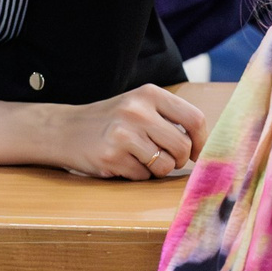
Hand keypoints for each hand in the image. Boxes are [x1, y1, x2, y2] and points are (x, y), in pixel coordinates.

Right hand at [57, 85, 207, 179]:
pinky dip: (137, 175)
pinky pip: (143, 176)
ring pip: (165, 165)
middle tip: (165, 159)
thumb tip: (206, 146)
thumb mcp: (139, 106)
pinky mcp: (111, 156)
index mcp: (149, 94)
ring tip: (138, 158)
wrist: (65, 130)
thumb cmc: (111, 122)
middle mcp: (137, 111)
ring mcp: (123, 134)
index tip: (196, 153)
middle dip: (179, 160)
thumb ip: (170, 119)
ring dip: (156, 169)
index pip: (195, 119)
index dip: (201, 141)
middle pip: (182, 147)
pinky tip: (121, 162)